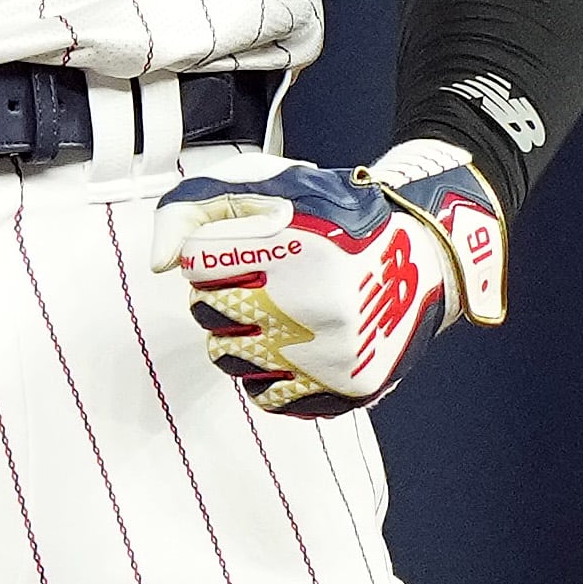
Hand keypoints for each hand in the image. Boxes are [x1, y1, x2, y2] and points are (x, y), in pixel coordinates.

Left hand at [149, 141, 506, 416]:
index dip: (211, 251)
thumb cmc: (339, 217)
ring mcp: (329, 354)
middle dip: (217, 292)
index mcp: (295, 247)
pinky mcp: (345, 390)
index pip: (196, 262)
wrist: (424, 257)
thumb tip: (158, 263)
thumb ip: (197, 207)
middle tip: (252, 280)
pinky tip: (284, 347)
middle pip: (206, 311)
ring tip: (267, 313)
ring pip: (227, 359)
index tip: (239, 248)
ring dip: (233, 334)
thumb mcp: (270, 184)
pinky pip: (266, 399)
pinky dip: (264, 375)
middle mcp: (312, 305)